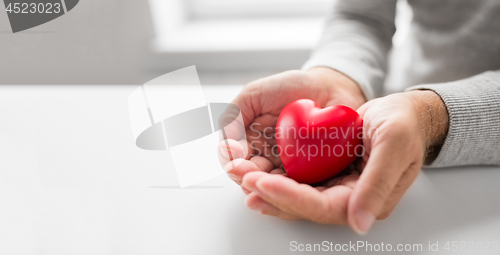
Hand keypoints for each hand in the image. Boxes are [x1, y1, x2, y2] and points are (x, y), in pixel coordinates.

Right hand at [218, 67, 365, 184]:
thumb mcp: (254, 95)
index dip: (233, 163)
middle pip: (251, 179)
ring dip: (266, 188)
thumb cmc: (291, 88)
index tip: (235, 158)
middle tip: (246, 174)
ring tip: (264, 182)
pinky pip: (300, 186)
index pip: (234, 162)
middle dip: (246, 178)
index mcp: (250, 144)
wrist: (329, 87)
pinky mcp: (311, 173)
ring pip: (273, 187)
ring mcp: (288, 168)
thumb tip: (224, 142)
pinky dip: (293, 188)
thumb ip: (234, 115)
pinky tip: (288, 185)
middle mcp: (266, 159)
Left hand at [240, 90, 448, 234]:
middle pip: (302, 206)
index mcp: (366, 199)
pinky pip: (297, 182)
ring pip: (295, 196)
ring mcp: (337, 188)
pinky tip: (257, 172)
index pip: (320, 207)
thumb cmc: (404, 125)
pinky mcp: (328, 175)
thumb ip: (377, 185)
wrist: (406, 114)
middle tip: (243, 179)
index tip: (263, 182)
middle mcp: (348, 199)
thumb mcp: (393, 145)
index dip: (289, 197)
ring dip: (267, 188)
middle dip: (269, 194)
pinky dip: (276, 177)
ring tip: (241, 177)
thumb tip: (359, 223)